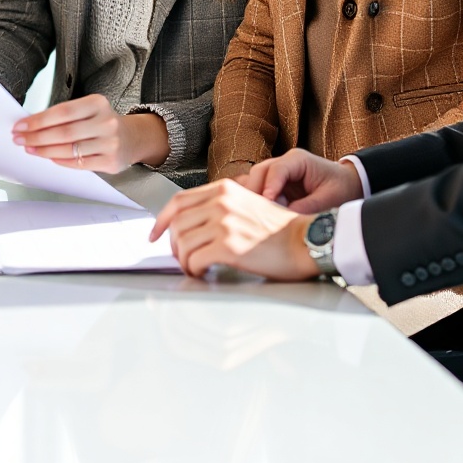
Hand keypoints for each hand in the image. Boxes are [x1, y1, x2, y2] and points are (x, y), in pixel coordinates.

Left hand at [11, 95, 168, 173]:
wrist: (131, 138)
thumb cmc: (101, 122)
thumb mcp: (87, 110)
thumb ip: (64, 115)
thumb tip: (31, 123)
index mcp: (98, 103)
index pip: (62, 111)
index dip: (39, 120)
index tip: (21, 125)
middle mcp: (106, 122)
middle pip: (64, 132)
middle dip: (37, 137)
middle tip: (20, 139)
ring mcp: (110, 143)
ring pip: (69, 150)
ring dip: (45, 151)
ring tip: (30, 148)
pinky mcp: (110, 161)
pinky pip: (78, 163)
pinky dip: (60, 160)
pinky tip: (49, 157)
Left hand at [151, 178, 316, 281]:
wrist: (307, 241)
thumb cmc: (282, 230)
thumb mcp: (248, 204)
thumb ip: (221, 207)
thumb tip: (194, 224)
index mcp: (225, 189)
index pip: (178, 201)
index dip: (161, 220)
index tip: (154, 234)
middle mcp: (221, 202)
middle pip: (176, 223)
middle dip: (173, 245)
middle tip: (180, 259)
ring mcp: (224, 223)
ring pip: (181, 243)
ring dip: (183, 260)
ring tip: (194, 268)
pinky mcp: (229, 247)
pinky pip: (195, 260)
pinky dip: (194, 270)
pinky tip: (204, 273)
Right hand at [239, 148, 363, 214]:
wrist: (348, 185)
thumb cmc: (340, 188)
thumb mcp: (329, 199)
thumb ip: (307, 207)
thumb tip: (285, 218)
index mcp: (298, 160)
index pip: (277, 169)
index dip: (269, 186)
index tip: (267, 203)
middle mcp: (284, 163)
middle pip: (259, 172)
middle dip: (256, 192)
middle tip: (258, 214)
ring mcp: (278, 173)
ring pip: (255, 180)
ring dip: (255, 197)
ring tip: (260, 216)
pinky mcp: (276, 185)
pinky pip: (259, 188)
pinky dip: (255, 199)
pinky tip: (257, 213)